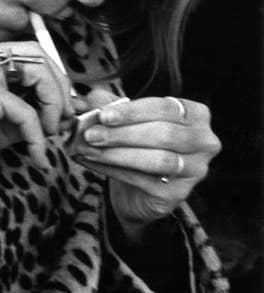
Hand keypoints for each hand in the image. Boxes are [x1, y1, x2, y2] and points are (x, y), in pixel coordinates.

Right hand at [0, 41, 73, 223]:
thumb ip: (22, 110)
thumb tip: (62, 113)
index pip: (22, 51)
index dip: (48, 75)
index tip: (59, 105)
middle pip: (36, 54)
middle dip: (59, 86)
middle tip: (65, 118)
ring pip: (38, 74)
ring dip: (55, 106)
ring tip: (50, 135)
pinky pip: (28, 112)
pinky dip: (37, 136)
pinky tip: (36, 155)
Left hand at [71, 92, 219, 240]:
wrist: (139, 189)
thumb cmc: (137, 145)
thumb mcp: (125, 120)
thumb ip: (111, 106)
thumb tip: (89, 98)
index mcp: (195, 114)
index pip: (165, 108)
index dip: (132, 112)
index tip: (103, 115)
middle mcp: (204, 141)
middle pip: (163, 134)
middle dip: (122, 134)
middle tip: (90, 134)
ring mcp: (195, 169)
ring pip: (157, 159)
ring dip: (117, 154)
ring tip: (88, 149)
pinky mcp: (178, 193)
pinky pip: (144, 180)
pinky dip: (113, 170)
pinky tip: (92, 162)